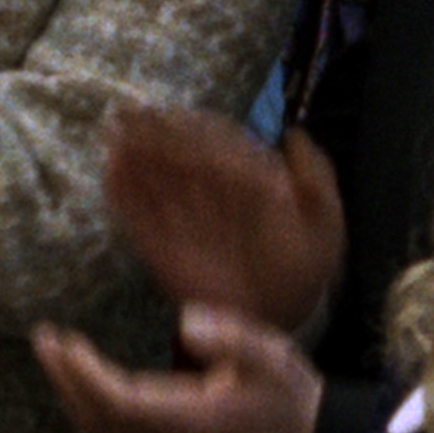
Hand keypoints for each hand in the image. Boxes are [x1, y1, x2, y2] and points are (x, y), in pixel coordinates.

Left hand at [33, 301, 323, 432]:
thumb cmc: (286, 394)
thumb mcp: (272, 357)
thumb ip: (233, 339)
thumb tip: (186, 321)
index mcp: (193, 424)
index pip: (122, 405)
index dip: (87, 375)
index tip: (65, 341)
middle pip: (101, 423)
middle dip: (66, 380)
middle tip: (43, 338)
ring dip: (71, 394)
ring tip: (52, 350)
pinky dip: (87, 412)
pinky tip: (77, 380)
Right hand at [104, 104, 344, 331]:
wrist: (284, 317)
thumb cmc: (305, 269)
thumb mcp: (324, 223)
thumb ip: (314, 179)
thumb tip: (294, 134)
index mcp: (246, 182)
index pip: (216, 145)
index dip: (194, 128)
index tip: (172, 115)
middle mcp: (211, 197)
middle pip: (179, 157)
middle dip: (153, 135)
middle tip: (128, 115)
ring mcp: (187, 223)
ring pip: (156, 183)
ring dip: (133, 158)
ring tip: (113, 136)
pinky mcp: (165, 251)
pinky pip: (140, 221)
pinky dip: (123, 197)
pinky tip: (109, 171)